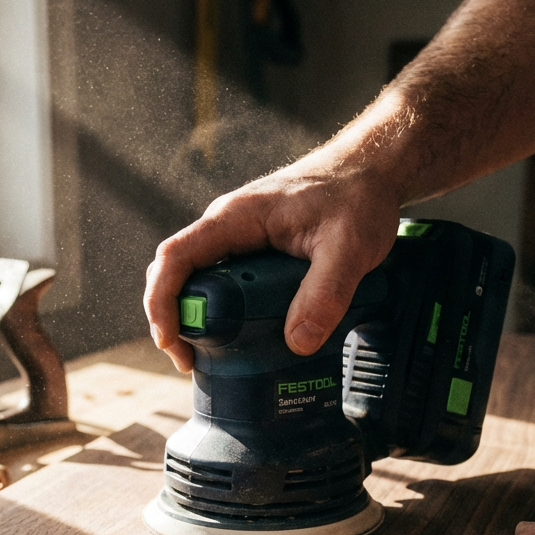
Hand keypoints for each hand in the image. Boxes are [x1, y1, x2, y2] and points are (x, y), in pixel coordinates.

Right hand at [143, 143, 400, 371]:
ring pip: (199, 283)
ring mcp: (239, 241)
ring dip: (197, 321)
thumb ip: (325, 293)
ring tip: (211, 358)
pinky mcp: (254, 253)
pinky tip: (239, 340)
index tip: (170, 340)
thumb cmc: (357, 196)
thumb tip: (298, 342)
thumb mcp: (349, 247)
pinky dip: (222, 315)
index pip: (176, 257)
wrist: (372, 173)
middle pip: (178, 276)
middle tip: (190, 361)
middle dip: (175, 320)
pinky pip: (224, 285)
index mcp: (236, 219)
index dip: (163, 301)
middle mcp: (227, 228)